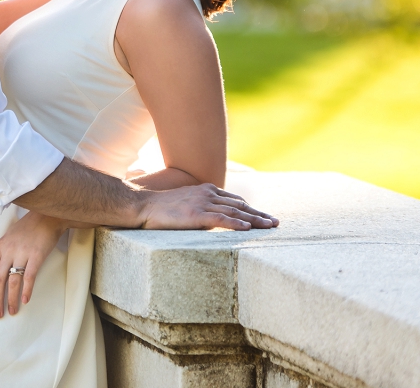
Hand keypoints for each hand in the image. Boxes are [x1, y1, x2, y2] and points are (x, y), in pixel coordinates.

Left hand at [0, 211, 63, 318]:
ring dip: (10, 299)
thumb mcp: (10, 236)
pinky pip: (29, 277)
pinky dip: (26, 290)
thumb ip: (3, 252)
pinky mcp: (36, 256)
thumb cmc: (29, 227)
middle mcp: (8, 251)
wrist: (47, 216)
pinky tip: (25, 300)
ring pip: (12, 281)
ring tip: (11, 311)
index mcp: (0, 247)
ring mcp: (22, 253)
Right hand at [135, 183, 278, 230]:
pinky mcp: (196, 215)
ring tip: (270, 226)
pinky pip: (221, 219)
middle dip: (259, 214)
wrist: (143, 205)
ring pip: (235, 211)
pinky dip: (236, 223)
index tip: (264, 216)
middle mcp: (208, 194)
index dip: (251, 208)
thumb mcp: (184, 202)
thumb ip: (199, 206)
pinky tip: (248, 228)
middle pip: (240, 204)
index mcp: (206, 190)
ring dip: (255, 219)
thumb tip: (210, 218)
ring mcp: (202, 203)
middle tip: (275, 223)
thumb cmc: (160, 207)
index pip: (234, 200)